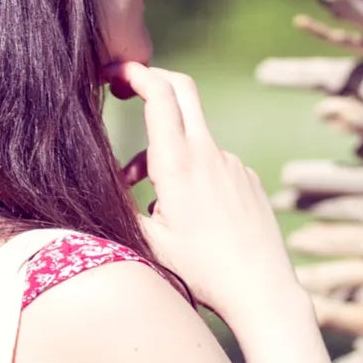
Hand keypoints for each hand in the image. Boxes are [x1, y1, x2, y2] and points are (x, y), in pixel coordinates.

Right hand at [103, 59, 300, 327]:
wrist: (262, 290)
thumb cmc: (203, 272)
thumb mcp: (149, 242)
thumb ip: (121, 206)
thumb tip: (101, 186)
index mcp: (178, 163)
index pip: (159, 93)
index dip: (134, 73)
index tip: (114, 73)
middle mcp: (209, 154)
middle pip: (182, 90)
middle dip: (152, 81)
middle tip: (127, 89)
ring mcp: (233, 164)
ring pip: (192, 138)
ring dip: (165, 152)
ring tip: (150, 199)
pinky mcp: (248, 179)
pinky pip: (213, 164)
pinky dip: (192, 174)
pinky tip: (190, 215)